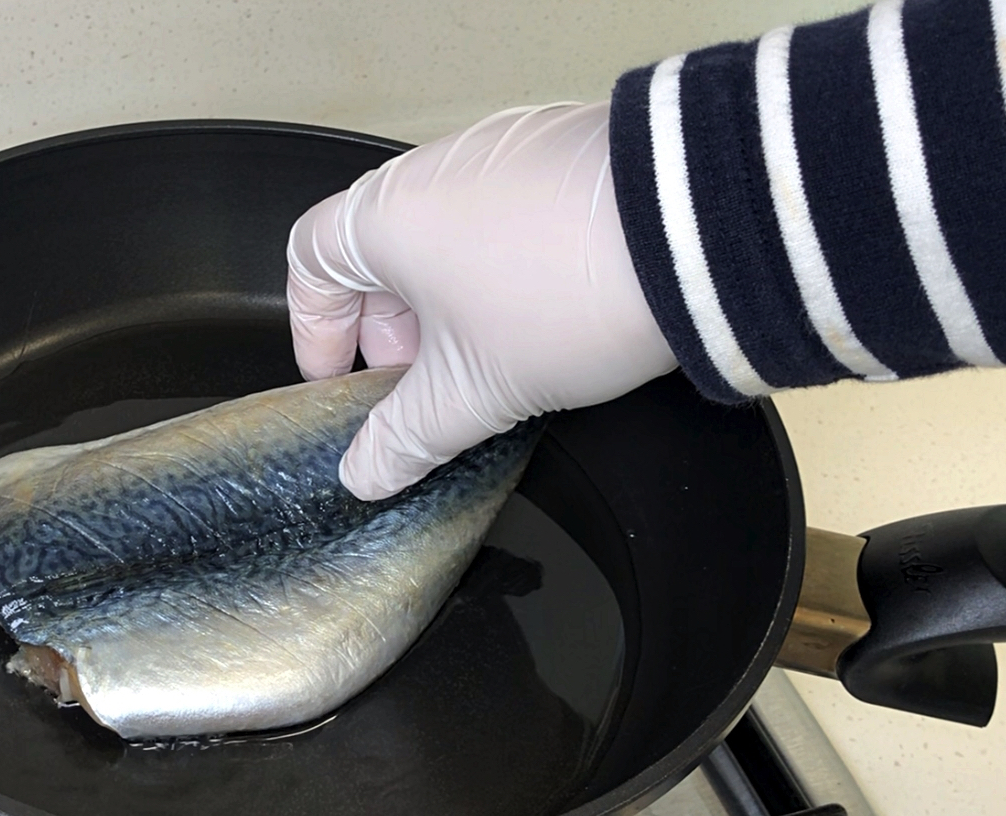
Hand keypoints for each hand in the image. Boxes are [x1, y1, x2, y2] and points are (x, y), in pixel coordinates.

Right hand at [286, 101, 676, 499]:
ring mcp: (503, 151)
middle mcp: (434, 168)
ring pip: (445, 237)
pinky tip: (546, 319)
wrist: (697, 229)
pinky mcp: (563, 153)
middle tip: (423, 391)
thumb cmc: (564, 296)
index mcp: (386, 217)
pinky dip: (502, 270)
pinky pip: (504, 216)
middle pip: (378, 253)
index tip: (340, 380)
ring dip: (450, 305)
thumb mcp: (473, 391)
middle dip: (390, 331)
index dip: (313, 328)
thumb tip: (365, 473)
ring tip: (493, 363)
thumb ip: (407, 438)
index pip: (308, 261)